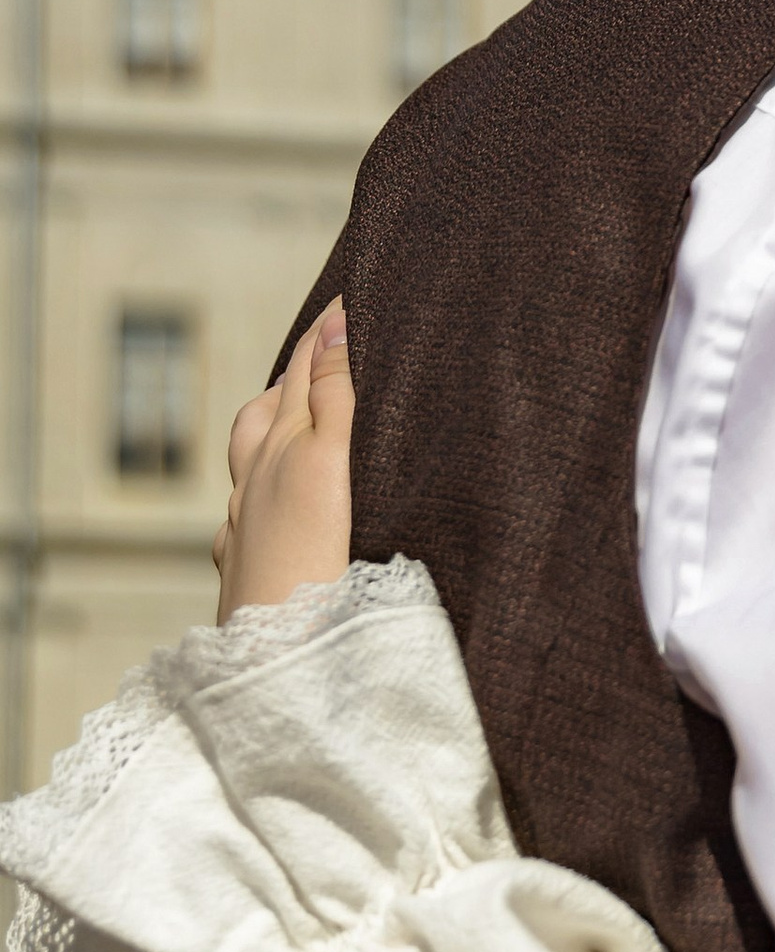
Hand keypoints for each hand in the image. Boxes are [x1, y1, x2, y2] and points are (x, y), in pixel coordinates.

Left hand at [214, 303, 355, 621]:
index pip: (307, 371)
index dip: (329, 332)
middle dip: (301, 366)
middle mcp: (255, 477)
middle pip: (274, 404)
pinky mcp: (245, 560)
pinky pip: (246, 505)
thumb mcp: (327, 463)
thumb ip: (334, 397)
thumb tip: (335, 327)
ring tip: (297, 405)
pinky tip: (270, 496)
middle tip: (331, 335)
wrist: (274, 654)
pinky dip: (261, 483)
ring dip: (275, 421)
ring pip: (252, 454)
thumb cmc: (305, 560)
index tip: (352, 296)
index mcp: (282, 446)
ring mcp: (245, 520)